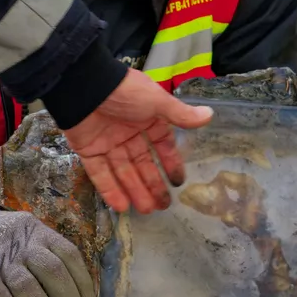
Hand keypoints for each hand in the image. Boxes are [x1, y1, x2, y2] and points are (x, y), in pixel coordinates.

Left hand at [62, 68, 212, 213]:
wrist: (86, 85)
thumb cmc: (126, 91)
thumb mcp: (158, 101)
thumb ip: (181, 114)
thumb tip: (210, 116)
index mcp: (146, 119)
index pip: (161, 145)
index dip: (170, 163)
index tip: (178, 182)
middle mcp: (128, 132)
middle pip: (142, 163)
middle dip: (152, 184)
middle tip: (162, 206)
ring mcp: (107, 142)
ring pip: (123, 171)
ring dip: (134, 190)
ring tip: (146, 210)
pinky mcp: (88, 150)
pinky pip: (100, 173)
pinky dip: (110, 189)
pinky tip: (121, 206)